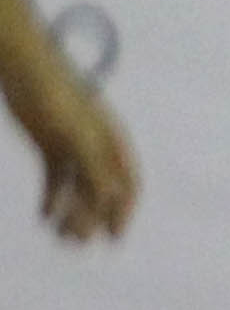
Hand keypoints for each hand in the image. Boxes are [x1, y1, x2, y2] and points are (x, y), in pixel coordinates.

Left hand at [5, 56, 133, 243]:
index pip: (127, 186)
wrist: (22, 67)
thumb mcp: (79, 136)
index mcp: (115, 145)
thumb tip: (110, 202)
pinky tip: (43, 217)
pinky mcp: (51, 146)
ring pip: (78, 189)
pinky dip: (52, 199)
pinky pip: (56, 180)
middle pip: (101, 192)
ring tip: (58, 234)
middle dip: (91, 219)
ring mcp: (74, 148)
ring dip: (71, 213)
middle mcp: (98, 149)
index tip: (113, 238)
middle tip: (76, 242)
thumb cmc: (56, 96)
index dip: (123, 214)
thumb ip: (96, 168)